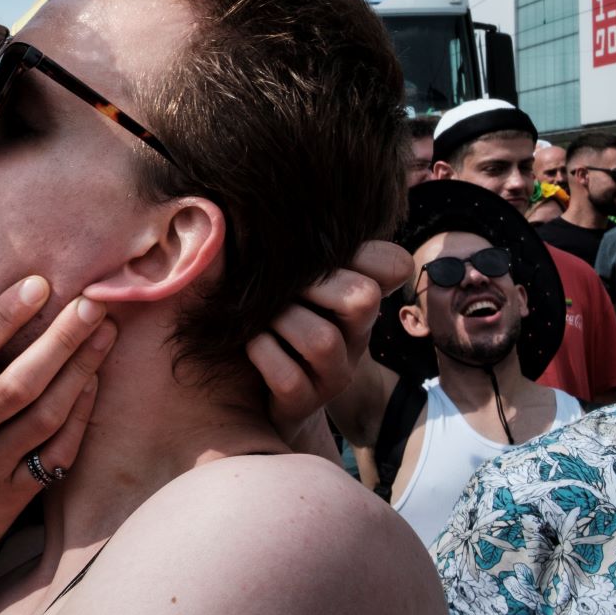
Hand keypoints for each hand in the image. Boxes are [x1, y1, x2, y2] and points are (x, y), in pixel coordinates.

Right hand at [0, 280, 113, 590]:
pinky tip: (94, 387)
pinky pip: (54, 455)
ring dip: (78, 373)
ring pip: (43, 415)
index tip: (35, 284)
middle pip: (16, 382)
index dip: (0, 318)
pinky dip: (77, 421)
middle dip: (58, 340)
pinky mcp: (15, 495)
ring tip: (105, 333)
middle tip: (91, 302)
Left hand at [247, 240, 409, 441]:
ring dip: (280, 323)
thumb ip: (269, 247)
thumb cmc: (264, 319)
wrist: (251, 394)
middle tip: (282, 290)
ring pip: (322, 339)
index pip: (393, 264)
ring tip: (259, 321)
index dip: (367, 252)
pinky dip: (263, 356)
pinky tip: (251, 346)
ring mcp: (333, 373)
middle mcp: (354, 335)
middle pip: (362, 297)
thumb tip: (222, 211)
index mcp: (353, 296)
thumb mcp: (275, 279)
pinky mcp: (304, 403)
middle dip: (314, 285)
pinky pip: (290, 378)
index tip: (323, 256)